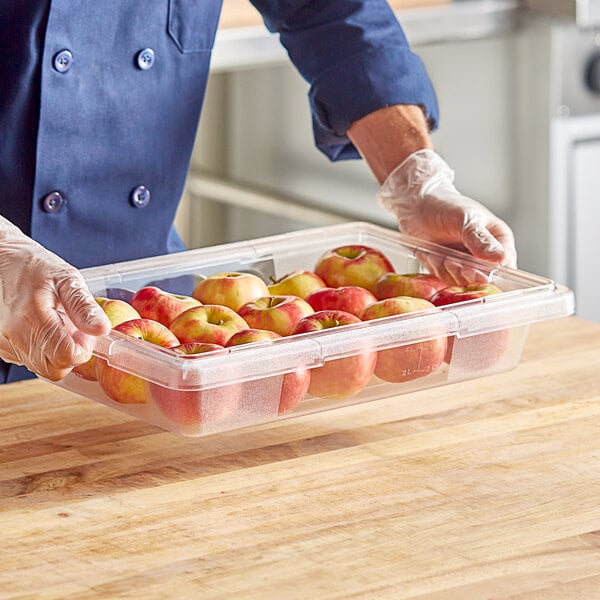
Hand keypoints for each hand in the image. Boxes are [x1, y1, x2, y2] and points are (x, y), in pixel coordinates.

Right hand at [0, 217, 110, 380]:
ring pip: (40, 368)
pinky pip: (28, 360)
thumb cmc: (33, 265)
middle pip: (53, 369)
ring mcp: (4, 343)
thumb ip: (83, 306)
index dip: (83, 350)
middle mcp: (14, 335)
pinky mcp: (0, 346)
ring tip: (58, 325)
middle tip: (74, 330)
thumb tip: (102, 329)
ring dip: (56, 353)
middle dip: (71, 355)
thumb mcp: (66, 278)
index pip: (65, 357)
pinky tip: (43, 328)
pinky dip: (42, 350)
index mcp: (33, 317)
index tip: (85, 333)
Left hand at [377, 149, 516, 282]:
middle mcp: (485, 256)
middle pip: (485, 279)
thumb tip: (500, 258)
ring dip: (450, 271)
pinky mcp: (449, 270)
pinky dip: (439, 271)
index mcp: (499, 241)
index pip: (506, 266)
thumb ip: (480, 239)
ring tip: (442, 256)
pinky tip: (433, 256)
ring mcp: (467, 264)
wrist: (416, 206)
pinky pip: (448, 280)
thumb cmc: (444, 205)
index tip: (474, 268)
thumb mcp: (465, 219)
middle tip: (453, 262)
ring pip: (465, 282)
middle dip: (467, 273)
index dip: (493, 272)